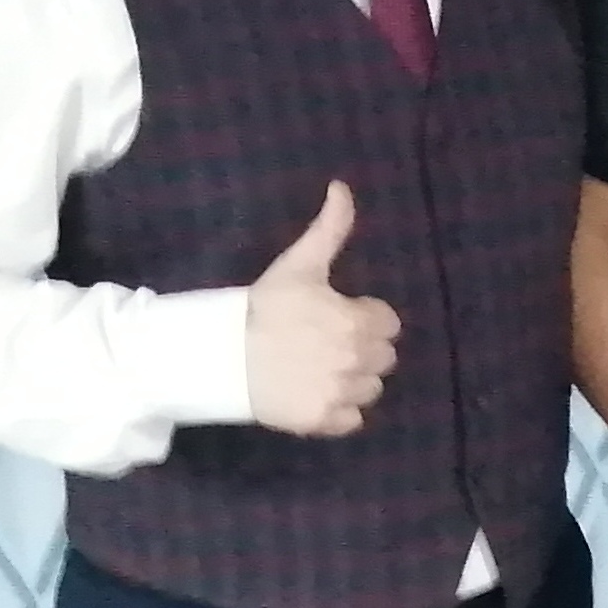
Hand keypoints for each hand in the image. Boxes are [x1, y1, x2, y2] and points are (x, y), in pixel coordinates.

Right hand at [244, 183, 399, 436]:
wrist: (218, 354)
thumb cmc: (263, 307)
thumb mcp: (299, 265)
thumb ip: (330, 229)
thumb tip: (342, 187)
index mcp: (358, 321)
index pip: (388, 323)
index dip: (364, 318)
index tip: (335, 316)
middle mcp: (357, 359)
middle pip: (384, 358)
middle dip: (362, 349)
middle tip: (324, 343)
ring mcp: (341, 392)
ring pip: (371, 390)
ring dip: (352, 381)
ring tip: (317, 369)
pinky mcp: (324, 421)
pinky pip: (351, 420)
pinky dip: (337, 412)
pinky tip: (313, 393)